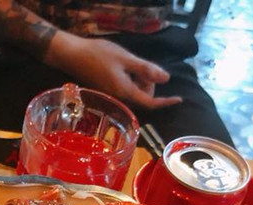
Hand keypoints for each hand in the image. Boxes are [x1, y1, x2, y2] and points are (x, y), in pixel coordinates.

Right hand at [45, 32, 182, 109]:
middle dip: (149, 83)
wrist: (73, 55)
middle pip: (144, 96)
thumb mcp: (126, 59)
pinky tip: (124, 67)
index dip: (166, 102)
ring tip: (129, 63)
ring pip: (136, 92)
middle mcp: (120, 98)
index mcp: (125, 91)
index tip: (179, 99)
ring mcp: (114, 95)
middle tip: (141, 65)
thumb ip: (146, 69)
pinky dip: (131, 80)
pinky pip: (127, 89)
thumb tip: (166, 79)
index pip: (151, 102)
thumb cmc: (99, 55)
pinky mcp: (109, 91)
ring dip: (140, 80)